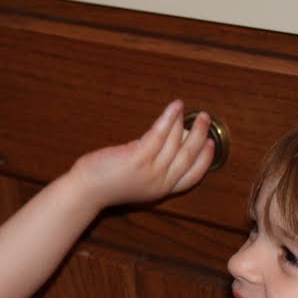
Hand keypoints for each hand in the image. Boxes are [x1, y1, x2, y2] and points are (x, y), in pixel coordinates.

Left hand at [69, 101, 214, 210]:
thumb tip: (165, 144)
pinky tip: (175, 107)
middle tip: (205, 120)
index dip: (205, 159)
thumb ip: (153, 169)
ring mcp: (150, 171)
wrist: (86, 190)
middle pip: (190, 157)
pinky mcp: (138, 158)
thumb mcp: (137, 181)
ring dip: (187, 124)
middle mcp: (160, 183)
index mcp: (162, 190)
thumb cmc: (106, 183)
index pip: (193, 176)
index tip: (211, 143)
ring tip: (190, 110)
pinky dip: (170, 118)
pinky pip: (160, 134)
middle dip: (200, 136)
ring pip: (177, 143)